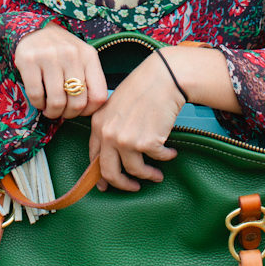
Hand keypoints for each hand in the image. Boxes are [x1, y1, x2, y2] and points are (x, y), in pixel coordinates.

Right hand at [13, 23, 107, 120]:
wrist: (35, 28)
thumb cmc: (62, 51)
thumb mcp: (81, 59)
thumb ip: (88, 79)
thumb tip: (87, 111)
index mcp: (89, 55)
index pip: (98, 96)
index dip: (88, 111)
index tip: (78, 111)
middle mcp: (71, 54)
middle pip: (77, 102)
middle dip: (68, 114)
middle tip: (61, 112)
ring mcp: (50, 56)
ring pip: (57, 102)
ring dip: (52, 112)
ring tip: (49, 108)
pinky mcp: (29, 59)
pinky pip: (36, 95)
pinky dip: (37, 103)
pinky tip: (39, 99)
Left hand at [89, 51, 185, 192]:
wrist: (162, 79)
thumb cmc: (142, 88)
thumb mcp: (115, 106)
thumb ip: (110, 127)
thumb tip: (113, 152)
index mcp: (98, 124)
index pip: (94, 157)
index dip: (100, 176)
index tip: (107, 184)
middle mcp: (108, 134)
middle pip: (109, 172)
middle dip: (122, 184)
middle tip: (133, 187)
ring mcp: (126, 140)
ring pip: (135, 171)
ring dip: (149, 175)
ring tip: (157, 174)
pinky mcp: (146, 143)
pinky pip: (157, 159)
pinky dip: (165, 158)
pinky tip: (170, 152)